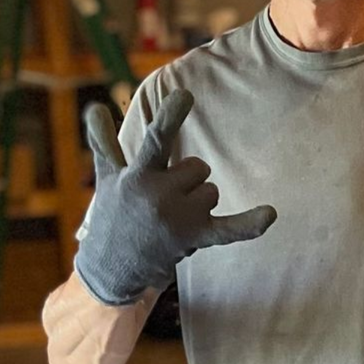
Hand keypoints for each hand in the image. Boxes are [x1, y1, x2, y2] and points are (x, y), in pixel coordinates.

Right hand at [73, 86, 277, 305]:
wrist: (112, 267)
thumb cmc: (113, 215)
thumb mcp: (107, 178)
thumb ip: (104, 141)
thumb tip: (94, 107)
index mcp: (138, 176)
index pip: (156, 141)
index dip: (170, 118)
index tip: (185, 95)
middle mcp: (159, 196)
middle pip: (198, 167)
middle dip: (187, 178)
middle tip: (165, 197)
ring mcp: (179, 219)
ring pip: (211, 191)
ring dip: (198, 201)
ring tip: (172, 217)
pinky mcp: (194, 238)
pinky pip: (229, 229)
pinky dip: (250, 224)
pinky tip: (270, 213)